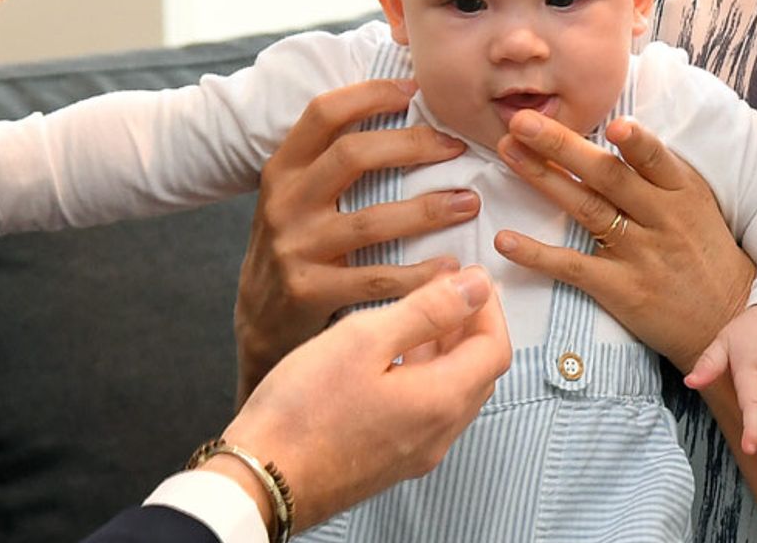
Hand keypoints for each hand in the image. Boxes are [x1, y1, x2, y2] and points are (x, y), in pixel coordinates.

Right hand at [219, 267, 511, 531]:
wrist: (261, 478)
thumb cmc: (303, 409)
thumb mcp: (364, 339)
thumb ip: (427, 310)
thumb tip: (475, 286)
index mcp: (440, 402)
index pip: (495, 348)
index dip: (488, 307)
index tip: (469, 277)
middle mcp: (438, 435)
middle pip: (479, 373)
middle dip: (472, 327)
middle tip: (448, 289)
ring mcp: (415, 453)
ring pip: (453, 393)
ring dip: (448, 351)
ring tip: (419, 315)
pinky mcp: (390, 460)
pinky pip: (427, 412)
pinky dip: (425, 376)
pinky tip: (391, 357)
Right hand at [234, 78, 475, 398]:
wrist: (259, 320)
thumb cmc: (296, 245)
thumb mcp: (297, 196)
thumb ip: (331, 160)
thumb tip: (399, 105)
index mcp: (283, 168)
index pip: (324, 113)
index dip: (370, 94)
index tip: (415, 91)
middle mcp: (284, 202)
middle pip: (352, 155)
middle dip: (413, 145)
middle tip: (457, 147)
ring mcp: (295, 248)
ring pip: (371, 220)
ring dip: (429, 210)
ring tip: (469, 203)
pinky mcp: (310, 291)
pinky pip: (376, 278)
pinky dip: (419, 274)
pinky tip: (450, 267)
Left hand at [491, 111, 753, 370]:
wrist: (728, 319)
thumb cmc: (705, 253)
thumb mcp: (697, 205)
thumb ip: (658, 173)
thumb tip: (613, 128)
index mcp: (682, 191)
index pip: (656, 159)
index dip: (636, 142)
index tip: (611, 121)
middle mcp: (662, 218)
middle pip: (607, 176)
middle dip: (562, 144)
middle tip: (522, 120)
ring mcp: (641, 254)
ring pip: (586, 209)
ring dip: (542, 178)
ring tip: (508, 153)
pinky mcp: (622, 289)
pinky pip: (573, 267)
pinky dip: (537, 254)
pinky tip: (505, 240)